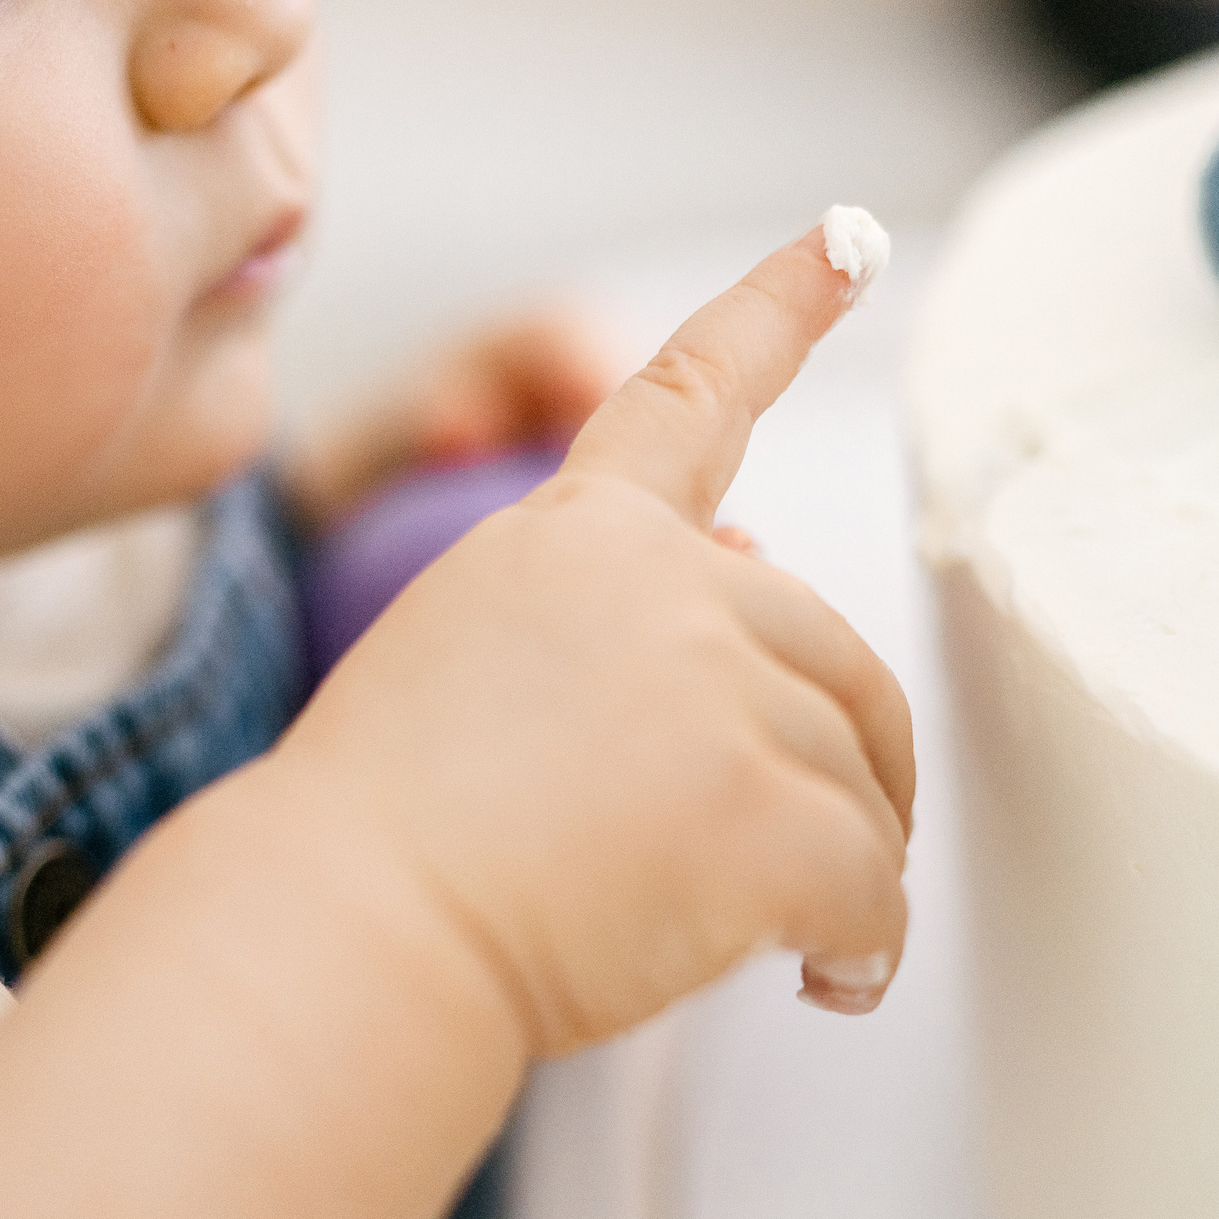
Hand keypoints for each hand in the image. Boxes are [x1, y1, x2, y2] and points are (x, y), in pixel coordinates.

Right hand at [276, 223, 914, 1055]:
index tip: (845, 237)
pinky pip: (874, 884)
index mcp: (575, 542)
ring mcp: (716, 686)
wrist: (345, 940)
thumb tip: (762, 585)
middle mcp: (660, 585)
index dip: (777, 311)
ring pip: (859, 781)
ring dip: (842, 870)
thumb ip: (620, 630)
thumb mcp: (477, 676)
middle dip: (846, 763)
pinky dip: (868, 945)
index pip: (689, 397)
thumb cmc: (383, 847)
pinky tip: (825, 980)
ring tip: (772, 947)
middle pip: (832, 653)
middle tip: (811, 869)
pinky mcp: (762, 806)